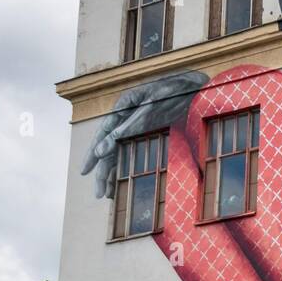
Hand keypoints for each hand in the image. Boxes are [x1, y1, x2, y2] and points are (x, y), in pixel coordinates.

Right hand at [81, 71, 208, 197]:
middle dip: (103, 171)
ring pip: (120, 152)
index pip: (103, 134)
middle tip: (98, 193)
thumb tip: (102, 149)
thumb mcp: (151, 107)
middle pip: (109, 147)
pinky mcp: (149, 131)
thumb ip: (128, 127)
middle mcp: (127, 116)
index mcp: (123, 106)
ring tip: (107, 193)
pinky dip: (127, 165)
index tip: (84, 171)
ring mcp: (138, 124)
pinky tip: (124, 181)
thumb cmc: (174, 90)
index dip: (93, 154)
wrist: (197, 86)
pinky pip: (133, 150)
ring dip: (113, 172)